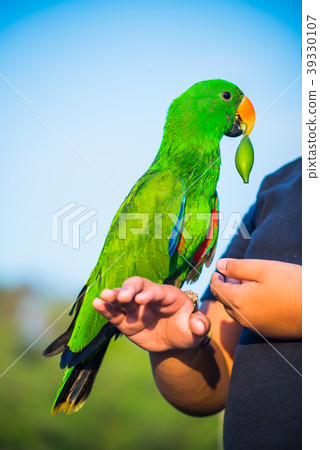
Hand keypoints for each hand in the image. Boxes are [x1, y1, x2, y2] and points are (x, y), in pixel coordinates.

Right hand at [93, 277, 210, 351]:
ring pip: (122, 298)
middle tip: (121, 296)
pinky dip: (106, 309)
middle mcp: (150, 297)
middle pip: (137, 286)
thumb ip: (199, 325)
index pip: (158, 291)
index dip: (150, 294)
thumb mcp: (197, 329)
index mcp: (169, 295)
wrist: (176, 341)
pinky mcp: (126, 321)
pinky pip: (115, 314)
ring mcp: (136, 308)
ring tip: (103, 297)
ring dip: (113, 296)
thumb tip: (200, 325)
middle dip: (129, 289)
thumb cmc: (188, 330)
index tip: (141, 299)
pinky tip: (97, 304)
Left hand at [210, 258, 301, 338]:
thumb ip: (238, 267)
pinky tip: (259, 296)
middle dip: (225, 287)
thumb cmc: (291, 284)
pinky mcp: (266, 331)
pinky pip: (249, 319)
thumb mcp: (263, 269)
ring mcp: (255, 327)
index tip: (218, 271)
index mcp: (239, 301)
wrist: (317, 308)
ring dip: (236, 297)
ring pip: (236, 311)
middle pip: (225, 301)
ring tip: (246, 283)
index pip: (217, 290)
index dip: (215, 278)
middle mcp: (243, 318)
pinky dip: (247, 307)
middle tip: (232, 274)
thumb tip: (219, 265)